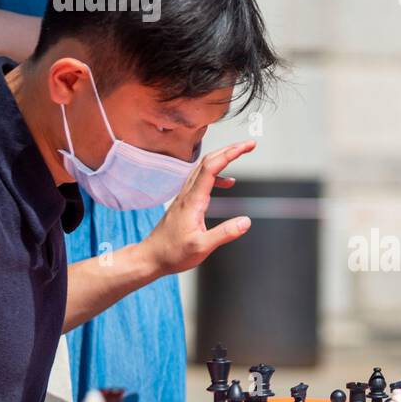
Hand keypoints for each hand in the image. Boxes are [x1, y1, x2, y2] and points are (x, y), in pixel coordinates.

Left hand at [140, 140, 256, 278]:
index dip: (231, 153)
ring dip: (223, 158)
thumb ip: (224, 233)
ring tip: (241, 154)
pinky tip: (228, 183)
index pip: (212, 167)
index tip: (247, 146)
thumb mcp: (202, 248)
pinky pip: (202, 180)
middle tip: (249, 145)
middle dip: (230, 149)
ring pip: (204, 168)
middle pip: (208, 161)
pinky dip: (217, 175)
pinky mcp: (185, 202)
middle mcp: (187, 193)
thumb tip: (246, 221)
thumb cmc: (173, 253)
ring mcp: (185, 196)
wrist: (151, 257)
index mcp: (193, 200)